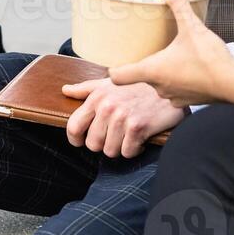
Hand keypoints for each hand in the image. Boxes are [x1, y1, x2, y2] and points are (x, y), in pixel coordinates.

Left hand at [62, 78, 185, 158]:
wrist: (169, 84)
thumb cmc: (138, 85)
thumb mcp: (110, 82)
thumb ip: (85, 88)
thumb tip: (65, 90)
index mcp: (97, 97)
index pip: (73, 127)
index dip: (75, 139)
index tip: (81, 142)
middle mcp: (107, 107)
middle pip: (93, 144)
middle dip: (103, 144)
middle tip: (116, 135)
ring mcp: (122, 117)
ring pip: (110, 151)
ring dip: (120, 147)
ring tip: (128, 135)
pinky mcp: (138, 127)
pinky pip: (127, 152)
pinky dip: (135, 149)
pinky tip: (140, 137)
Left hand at [109, 0, 233, 108]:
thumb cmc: (209, 58)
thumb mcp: (192, 27)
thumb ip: (179, 6)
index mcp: (152, 70)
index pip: (119, 76)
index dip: (114, 68)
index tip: (116, 60)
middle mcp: (158, 87)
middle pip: (142, 77)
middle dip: (148, 63)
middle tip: (156, 49)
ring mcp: (173, 98)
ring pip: (160, 84)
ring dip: (165, 73)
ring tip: (177, 58)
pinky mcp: (189, 102)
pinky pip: (177, 91)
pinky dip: (181, 82)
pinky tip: (192, 70)